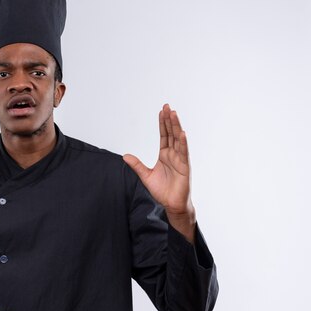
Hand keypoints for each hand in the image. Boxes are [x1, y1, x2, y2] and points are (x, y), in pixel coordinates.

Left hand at [123, 104, 195, 241]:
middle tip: (167, 106)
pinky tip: (182, 133)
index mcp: (165, 155)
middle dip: (169, 120)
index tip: (162, 111)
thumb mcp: (145, 176)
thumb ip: (137, 165)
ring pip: (178, 140)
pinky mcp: (185, 167)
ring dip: (176, 126)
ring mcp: (180, 160)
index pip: (164, 135)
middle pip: (171, 133)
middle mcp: (173, 155)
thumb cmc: (162, 191)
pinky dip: (183, 143)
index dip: (163, 123)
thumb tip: (125, 156)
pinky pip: (184, 153)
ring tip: (174, 114)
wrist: (171, 204)